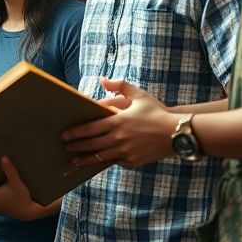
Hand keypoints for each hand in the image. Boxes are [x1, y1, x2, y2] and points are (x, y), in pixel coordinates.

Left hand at [62, 78, 179, 166]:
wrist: (177, 133)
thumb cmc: (157, 112)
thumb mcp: (139, 95)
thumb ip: (119, 86)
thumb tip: (102, 79)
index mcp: (117, 122)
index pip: (90, 129)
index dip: (75, 133)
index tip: (64, 135)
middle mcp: (118, 138)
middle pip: (91, 144)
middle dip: (76, 146)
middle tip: (65, 146)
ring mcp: (125, 152)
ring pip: (100, 157)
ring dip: (85, 159)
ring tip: (74, 160)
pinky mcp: (133, 161)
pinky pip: (115, 162)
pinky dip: (105, 161)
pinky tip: (97, 161)